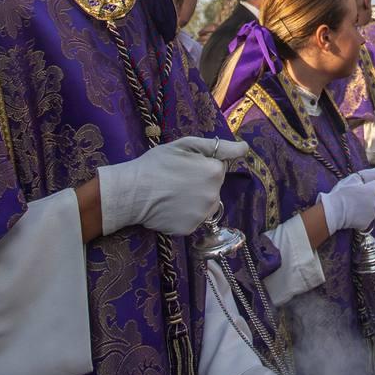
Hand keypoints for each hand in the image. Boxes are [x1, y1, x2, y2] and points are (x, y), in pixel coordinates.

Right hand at [97, 136, 248, 235]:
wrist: (130, 192)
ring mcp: (202, 214)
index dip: (202, 165)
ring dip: (195, 200)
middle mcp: (214, 195)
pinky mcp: (190, 229)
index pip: (219, 168)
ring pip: (205, 204)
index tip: (185, 167)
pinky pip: (193, 219)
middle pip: (214, 187)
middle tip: (176, 181)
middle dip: (200, 183)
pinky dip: (184, 215)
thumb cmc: (156, 164)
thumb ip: (219, 147)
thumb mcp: (186, 145)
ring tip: (173, 195)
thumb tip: (244, 148)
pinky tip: (170, 208)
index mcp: (215, 172)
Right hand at [316, 166, 374, 234]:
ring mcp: (372, 214)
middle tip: (353, 196)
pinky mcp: (367, 223)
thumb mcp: (354, 178)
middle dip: (367, 194)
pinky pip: (366, 217)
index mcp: (373, 190)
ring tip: (351, 205)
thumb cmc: (341, 193)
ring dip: (364, 205)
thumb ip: (373, 173)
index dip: (366, 184)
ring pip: (371, 206)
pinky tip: (352, 214)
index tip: (357, 187)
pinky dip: (361, 216)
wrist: (332, 212)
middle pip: (374, 195)